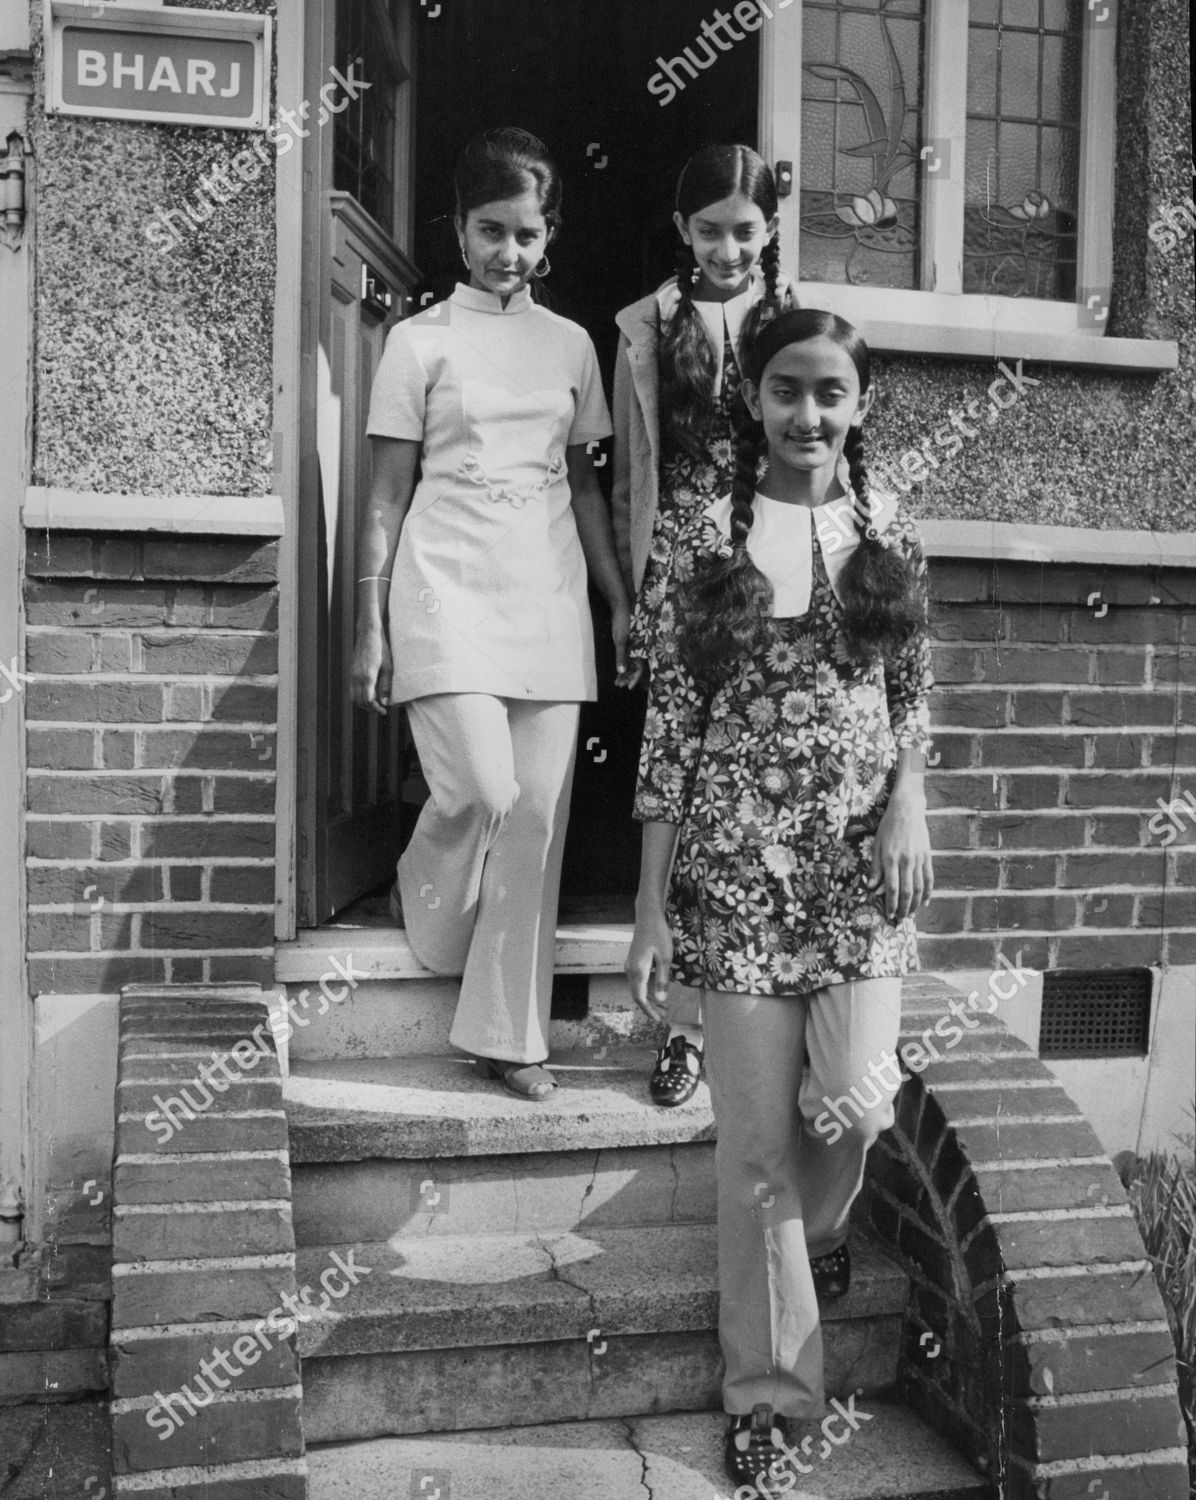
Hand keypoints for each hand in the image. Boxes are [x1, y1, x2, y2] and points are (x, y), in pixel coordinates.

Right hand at [350, 626, 392, 715]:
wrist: (368, 635)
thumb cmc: (381, 650)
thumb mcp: (388, 668)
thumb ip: (386, 686)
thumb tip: (384, 702)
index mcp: (367, 676)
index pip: (367, 700)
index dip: (375, 708)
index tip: (384, 711)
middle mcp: (356, 677)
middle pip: (359, 701)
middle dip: (370, 708)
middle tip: (381, 710)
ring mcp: (352, 674)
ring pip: (353, 697)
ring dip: (363, 703)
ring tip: (375, 704)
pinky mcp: (351, 672)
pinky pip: (352, 689)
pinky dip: (359, 696)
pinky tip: (370, 694)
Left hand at [610, 597, 635, 687]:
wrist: (621, 604)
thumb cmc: (622, 621)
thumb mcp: (620, 640)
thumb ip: (621, 656)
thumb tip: (621, 672)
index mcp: (642, 647)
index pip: (641, 668)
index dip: (635, 678)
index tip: (628, 687)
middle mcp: (641, 647)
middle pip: (637, 667)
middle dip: (628, 677)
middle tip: (619, 685)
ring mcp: (636, 644)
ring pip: (633, 662)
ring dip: (626, 672)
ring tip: (617, 681)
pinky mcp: (631, 641)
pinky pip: (629, 656)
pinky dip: (624, 663)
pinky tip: (618, 669)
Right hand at [625, 907, 672, 1023]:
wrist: (647, 917)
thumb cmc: (658, 935)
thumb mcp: (665, 958)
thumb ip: (662, 979)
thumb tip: (661, 999)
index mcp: (638, 971)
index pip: (641, 998)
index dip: (649, 1011)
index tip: (659, 1020)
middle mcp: (631, 970)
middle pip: (638, 996)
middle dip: (651, 1007)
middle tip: (664, 1015)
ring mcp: (630, 965)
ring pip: (638, 989)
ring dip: (649, 999)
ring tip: (664, 1006)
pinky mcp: (633, 961)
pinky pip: (638, 981)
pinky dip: (647, 989)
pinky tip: (657, 990)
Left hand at [871, 786, 932, 921]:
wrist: (908, 809)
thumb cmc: (888, 826)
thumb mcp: (877, 844)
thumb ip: (875, 867)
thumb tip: (871, 887)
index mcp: (891, 858)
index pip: (892, 888)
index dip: (891, 904)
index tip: (889, 915)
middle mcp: (906, 861)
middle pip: (907, 892)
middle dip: (904, 909)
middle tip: (900, 921)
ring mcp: (919, 859)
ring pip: (919, 888)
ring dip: (916, 904)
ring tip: (911, 915)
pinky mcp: (928, 856)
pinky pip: (929, 878)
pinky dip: (928, 892)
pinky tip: (925, 902)